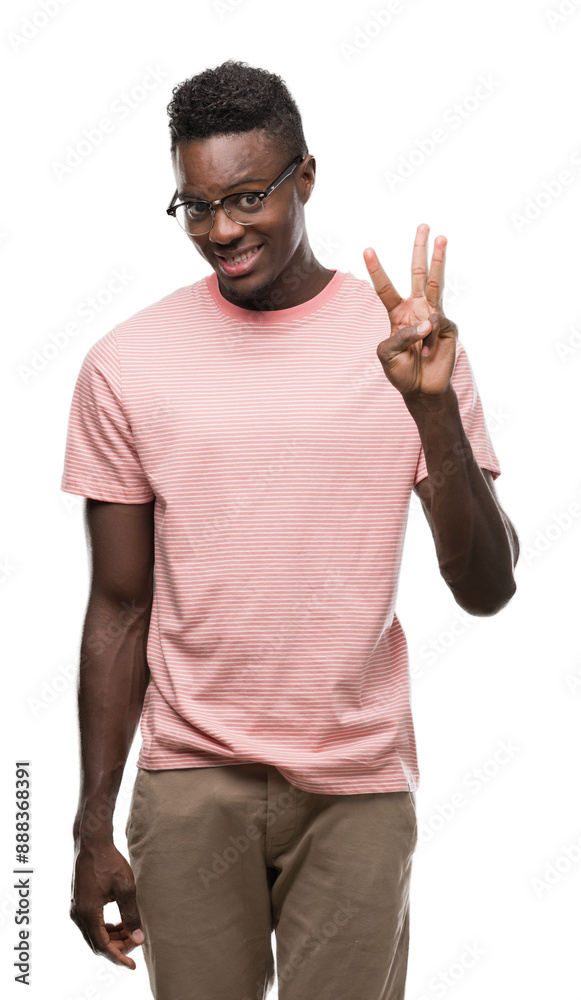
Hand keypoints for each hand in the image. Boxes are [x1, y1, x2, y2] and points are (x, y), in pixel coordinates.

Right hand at [70, 841, 143, 969]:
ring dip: (112, 938)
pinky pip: (91, 924)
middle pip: (97, 943)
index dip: (118, 957)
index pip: (103, 946)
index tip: (132, 964)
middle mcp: (78, 914)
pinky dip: (106, 928)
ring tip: (131, 933)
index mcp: (88, 913)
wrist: (92, 843)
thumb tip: (138, 938)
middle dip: (117, 947)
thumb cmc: (109, 862)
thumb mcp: (125, 888)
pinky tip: (120, 923)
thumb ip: (131, 914)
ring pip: (94, 934)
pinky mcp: (78, 902)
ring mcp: (76, 908)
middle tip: (136, 944)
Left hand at [363, 224, 457, 400]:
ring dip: (439, 259)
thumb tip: (428, 321)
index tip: (367, 248)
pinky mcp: (448, 327)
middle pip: (417, 274)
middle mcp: (416, 309)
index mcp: (397, 314)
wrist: (421, 389)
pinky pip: (437, 323)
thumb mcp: (387, 354)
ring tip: (442, 237)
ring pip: (436, 282)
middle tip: (423, 225)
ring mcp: (434, 316)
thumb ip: (401, 335)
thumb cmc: (401, 371)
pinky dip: (430, 337)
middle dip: (419, 249)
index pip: (385, 287)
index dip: (376, 269)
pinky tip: (429, 350)